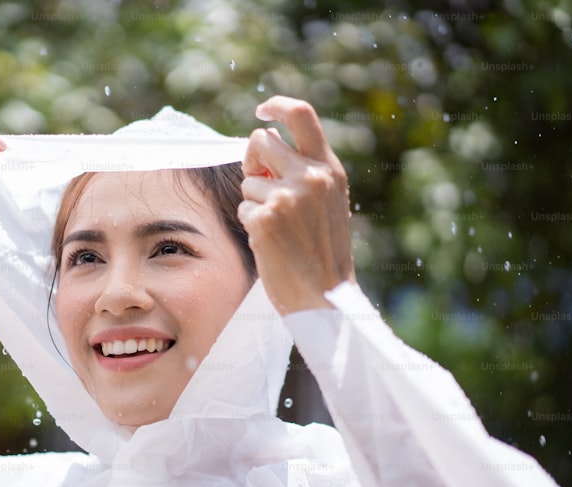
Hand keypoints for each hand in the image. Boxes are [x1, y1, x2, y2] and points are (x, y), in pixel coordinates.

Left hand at [238, 96, 355, 314]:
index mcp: (329, 169)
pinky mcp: (265, 219)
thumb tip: (266, 145)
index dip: (277, 105)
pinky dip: (250, 226)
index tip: (261, 110)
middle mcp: (310, 176)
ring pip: (247, 181)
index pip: (302, 115)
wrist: (325, 296)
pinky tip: (271, 244)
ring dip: (253, 203)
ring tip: (278, 230)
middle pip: (260, 141)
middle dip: (251, 160)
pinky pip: (242, 209)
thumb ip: (305, 172)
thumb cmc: (323, 253)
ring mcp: (287, 197)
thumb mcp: (328, 202)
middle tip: (258, 184)